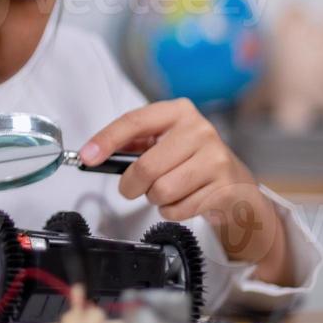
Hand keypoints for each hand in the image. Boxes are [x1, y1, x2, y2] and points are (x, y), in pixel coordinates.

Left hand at [82, 98, 290, 280]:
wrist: (236, 187)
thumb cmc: (191, 161)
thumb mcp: (164, 143)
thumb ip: (132, 143)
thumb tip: (95, 153)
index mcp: (178, 112)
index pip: (134, 121)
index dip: (106, 140)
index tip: (87, 156)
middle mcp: (200, 130)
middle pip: (145, 166)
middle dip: (131, 185)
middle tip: (132, 188)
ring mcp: (215, 158)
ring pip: (161, 190)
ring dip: (155, 199)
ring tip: (168, 191)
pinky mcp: (224, 187)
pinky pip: (177, 208)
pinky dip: (172, 211)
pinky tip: (184, 200)